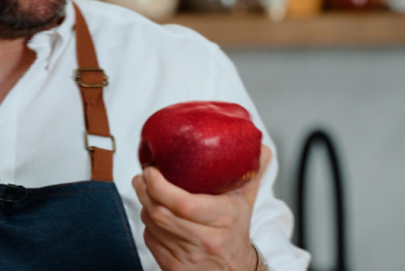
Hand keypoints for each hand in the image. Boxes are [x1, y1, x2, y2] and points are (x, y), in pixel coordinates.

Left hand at [132, 143, 271, 270]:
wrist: (236, 268)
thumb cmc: (236, 227)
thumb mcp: (247, 198)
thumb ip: (254, 170)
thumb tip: (262, 146)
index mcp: (223, 218)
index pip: (185, 204)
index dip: (161, 186)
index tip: (152, 170)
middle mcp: (206, 240)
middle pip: (162, 213)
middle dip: (145, 190)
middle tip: (142, 174)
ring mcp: (189, 258)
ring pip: (153, 226)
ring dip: (144, 204)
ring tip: (144, 188)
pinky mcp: (174, 269)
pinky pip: (150, 240)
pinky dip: (147, 223)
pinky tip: (153, 211)